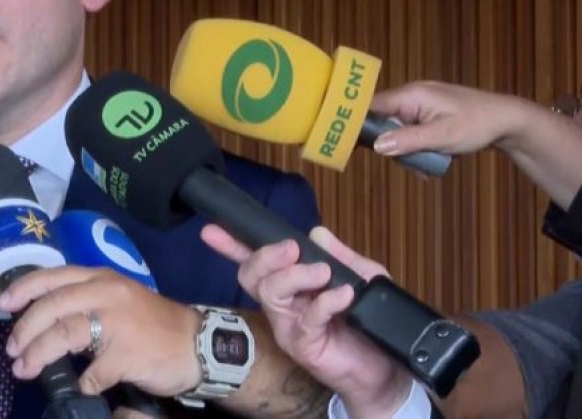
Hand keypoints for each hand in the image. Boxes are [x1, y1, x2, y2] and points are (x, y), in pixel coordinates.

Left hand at [0, 266, 202, 397]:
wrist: (197, 343)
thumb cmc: (153, 324)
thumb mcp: (118, 299)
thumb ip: (85, 301)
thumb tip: (42, 318)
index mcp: (102, 279)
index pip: (54, 276)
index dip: (24, 288)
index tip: (3, 304)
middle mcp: (108, 294)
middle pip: (53, 305)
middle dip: (26, 329)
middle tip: (13, 350)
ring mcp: (119, 323)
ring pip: (66, 333)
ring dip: (39, 353)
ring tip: (25, 369)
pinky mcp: (129, 353)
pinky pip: (94, 373)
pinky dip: (83, 383)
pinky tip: (82, 388)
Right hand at [201, 224, 411, 418]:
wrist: (385, 369)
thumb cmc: (368, 323)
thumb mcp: (362, 278)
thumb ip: (341, 256)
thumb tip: (317, 233)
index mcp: (289, 285)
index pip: (255, 262)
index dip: (232, 246)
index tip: (212, 230)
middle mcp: (281, 305)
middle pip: (252, 275)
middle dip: (266, 256)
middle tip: (293, 248)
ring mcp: (288, 326)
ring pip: (270, 293)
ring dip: (295, 275)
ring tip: (323, 273)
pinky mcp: (303, 346)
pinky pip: (305, 318)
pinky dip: (326, 301)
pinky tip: (344, 296)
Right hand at [370, 81, 534, 155]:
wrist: (508, 120)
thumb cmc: (477, 124)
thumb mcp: (443, 136)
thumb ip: (409, 140)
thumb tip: (377, 146)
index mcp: (411, 95)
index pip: (371, 106)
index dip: (357, 123)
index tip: (349, 143)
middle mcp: (411, 95)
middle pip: (382, 119)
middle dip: (390, 143)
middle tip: (407, 161)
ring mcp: (419, 104)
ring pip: (396, 128)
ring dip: (406, 148)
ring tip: (426, 163)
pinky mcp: (427, 113)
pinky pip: (410, 129)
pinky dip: (416, 145)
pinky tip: (430, 157)